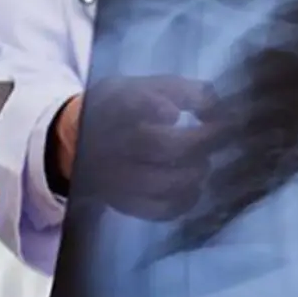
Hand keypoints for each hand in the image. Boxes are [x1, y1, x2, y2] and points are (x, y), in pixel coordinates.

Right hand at [61, 75, 222, 221]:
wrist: (79, 139)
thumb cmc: (126, 108)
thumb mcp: (146, 86)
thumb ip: (183, 91)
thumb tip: (215, 106)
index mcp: (116, 106)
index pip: (131, 104)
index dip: (155, 107)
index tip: (175, 114)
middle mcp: (113, 143)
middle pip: (158, 146)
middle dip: (199, 141)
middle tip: (219, 136)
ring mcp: (115, 177)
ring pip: (161, 182)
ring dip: (194, 172)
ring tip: (202, 162)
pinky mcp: (122, 203)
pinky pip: (159, 210)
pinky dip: (185, 200)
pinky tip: (193, 187)